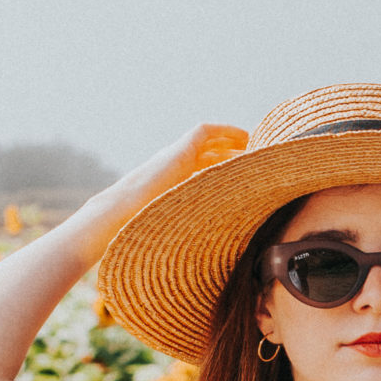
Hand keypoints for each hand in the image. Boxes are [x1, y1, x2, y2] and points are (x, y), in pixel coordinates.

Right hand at [96, 123, 247, 225]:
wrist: (125, 212)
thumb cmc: (147, 226)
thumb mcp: (180, 224)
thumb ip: (195, 225)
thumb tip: (217, 250)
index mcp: (175, 182)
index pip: (203, 170)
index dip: (224, 169)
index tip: (245, 174)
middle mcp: (175, 166)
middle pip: (208, 155)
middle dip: (231, 154)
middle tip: (255, 158)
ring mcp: (176, 155)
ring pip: (209, 142)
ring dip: (232, 141)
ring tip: (254, 144)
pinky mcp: (179, 148)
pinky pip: (206, 131)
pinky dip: (225, 131)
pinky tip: (244, 136)